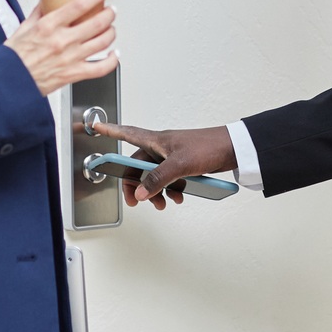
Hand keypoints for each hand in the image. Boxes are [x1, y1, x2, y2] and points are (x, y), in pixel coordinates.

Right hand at [4, 0, 117, 95]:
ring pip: (103, 42)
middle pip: (97, 22)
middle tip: (110, 10)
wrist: (10, 82)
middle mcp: (62, 41)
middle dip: (109, 13)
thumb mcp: (24, 27)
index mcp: (49, 25)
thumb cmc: (14, 57)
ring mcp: (71, 58)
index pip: (80, 4)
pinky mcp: (74, 74)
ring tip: (110, 28)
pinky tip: (114, 55)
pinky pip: (101, 68)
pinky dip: (112, 60)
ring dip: (111, 32)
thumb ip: (40, 11)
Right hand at [92, 122, 236, 210]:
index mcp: (156, 141)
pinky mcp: (184, 166)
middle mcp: (161, 148)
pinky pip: (169, 180)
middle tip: (135, 201)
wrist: (234, 149)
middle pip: (138, 166)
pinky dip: (170, 190)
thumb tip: (141, 192)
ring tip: (162, 204)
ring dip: (155, 192)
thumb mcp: (180, 164)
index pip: (127, 133)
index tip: (96, 127)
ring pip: (154, 177)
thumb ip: (158, 179)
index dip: (111, 131)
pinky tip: (177, 197)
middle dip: (136, 184)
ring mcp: (172, 157)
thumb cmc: (209, 146)